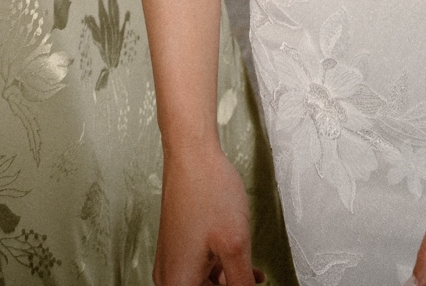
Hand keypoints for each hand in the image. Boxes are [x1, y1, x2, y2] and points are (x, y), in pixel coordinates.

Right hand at [155, 140, 258, 285]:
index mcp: (178, 284)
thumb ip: (242, 282)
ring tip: (256, 276)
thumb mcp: (235, 245)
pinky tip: (245, 266)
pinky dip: (223, 269)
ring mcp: (172, 262)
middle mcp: (169, 278)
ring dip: (230, 281)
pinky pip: (201, 269)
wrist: (192, 154)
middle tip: (255, 280)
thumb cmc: (207, 190)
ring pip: (204, 283)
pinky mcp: (179, 248)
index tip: (249, 283)